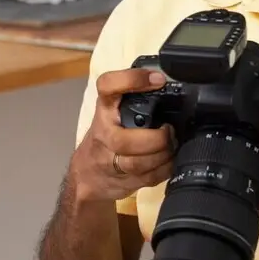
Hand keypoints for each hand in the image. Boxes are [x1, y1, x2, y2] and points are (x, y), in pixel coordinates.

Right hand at [71, 67, 174, 202]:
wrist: (87, 174)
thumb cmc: (105, 137)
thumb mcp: (113, 113)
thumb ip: (134, 101)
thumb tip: (169, 83)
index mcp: (104, 109)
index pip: (107, 87)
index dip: (131, 80)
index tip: (158, 79)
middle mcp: (103, 133)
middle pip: (123, 141)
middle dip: (155, 139)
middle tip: (169, 131)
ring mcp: (109, 160)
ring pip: (137, 164)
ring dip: (163, 156)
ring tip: (172, 146)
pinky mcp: (121, 180)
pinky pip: (148, 178)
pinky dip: (165, 169)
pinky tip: (169, 161)